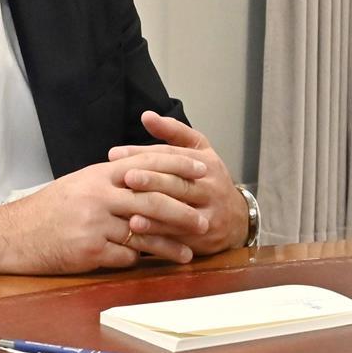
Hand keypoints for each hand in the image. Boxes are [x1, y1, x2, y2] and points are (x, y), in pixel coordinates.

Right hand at [0, 148, 218, 280]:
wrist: (12, 235)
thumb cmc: (48, 209)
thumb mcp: (81, 183)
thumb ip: (113, 179)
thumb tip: (146, 175)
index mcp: (100, 175)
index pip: (147, 164)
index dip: (178, 166)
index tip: (202, 169)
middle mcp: (99, 196)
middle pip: (152, 201)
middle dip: (183, 211)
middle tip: (204, 220)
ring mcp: (94, 225)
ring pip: (143, 234)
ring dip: (169, 245)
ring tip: (188, 252)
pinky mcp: (89, 252)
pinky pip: (124, 257)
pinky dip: (138, 260)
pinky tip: (152, 264)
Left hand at [107, 111, 249, 255]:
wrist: (236, 220)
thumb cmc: (208, 181)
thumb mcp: (199, 152)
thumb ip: (173, 132)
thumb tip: (146, 115)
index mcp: (206, 163)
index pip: (172, 155)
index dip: (144, 153)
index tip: (115, 154)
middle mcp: (210, 187)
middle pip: (177, 182)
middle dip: (150, 180)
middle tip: (125, 177)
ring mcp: (208, 213)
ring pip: (178, 209)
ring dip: (151, 209)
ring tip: (127, 205)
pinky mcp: (203, 237)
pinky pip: (177, 234)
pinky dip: (156, 233)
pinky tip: (137, 230)